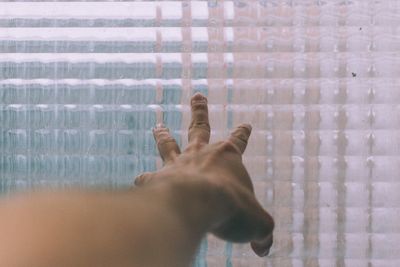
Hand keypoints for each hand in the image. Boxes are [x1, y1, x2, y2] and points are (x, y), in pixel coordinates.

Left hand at [134, 93, 273, 256]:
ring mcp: (177, 164)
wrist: (198, 204)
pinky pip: (148, 177)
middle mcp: (201, 154)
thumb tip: (263, 250)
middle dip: (200, 110)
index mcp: (227, 157)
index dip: (243, 133)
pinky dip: (144, 180)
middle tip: (197, 95)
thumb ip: (262, 233)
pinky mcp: (157, 179)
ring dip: (163, 133)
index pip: (239, 140)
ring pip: (169, 143)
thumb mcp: (256, 223)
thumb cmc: (231, 207)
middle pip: (200, 126)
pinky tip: (139, 179)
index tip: (246, 124)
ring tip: (157, 124)